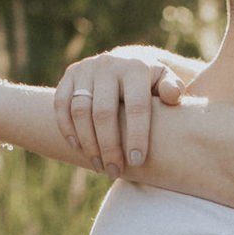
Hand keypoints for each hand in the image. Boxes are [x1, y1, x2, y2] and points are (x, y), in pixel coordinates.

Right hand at [54, 47, 185, 177]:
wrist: (126, 61)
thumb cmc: (151, 83)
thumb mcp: (166, 82)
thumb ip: (172, 89)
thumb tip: (172, 97)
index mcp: (136, 68)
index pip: (135, 106)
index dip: (136, 136)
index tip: (136, 162)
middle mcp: (109, 64)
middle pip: (103, 112)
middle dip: (109, 147)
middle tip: (114, 172)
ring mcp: (86, 68)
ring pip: (80, 111)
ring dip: (88, 143)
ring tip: (99, 167)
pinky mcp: (70, 74)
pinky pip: (61, 104)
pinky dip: (66, 127)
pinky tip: (76, 148)